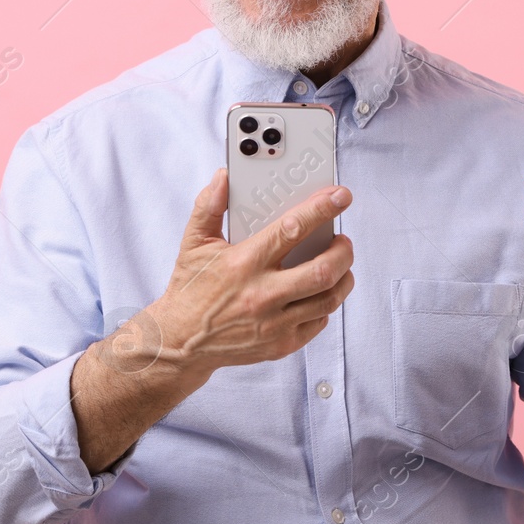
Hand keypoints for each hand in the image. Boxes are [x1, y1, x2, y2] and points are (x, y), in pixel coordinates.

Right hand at [149, 168, 354, 377]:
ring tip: (339, 264)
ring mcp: (274, 324)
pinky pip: (318, 322)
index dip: (321, 209)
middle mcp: (262, 294)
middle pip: (323, 270)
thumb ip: (208, 207)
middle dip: (343, 250)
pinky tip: (319, 292)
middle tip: (342, 240)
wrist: (180, 341)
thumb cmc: (190, 290)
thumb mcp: (193, 244)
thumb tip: (223, 178)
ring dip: (343, 278)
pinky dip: (326, 305)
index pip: (292, 229)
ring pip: (328, 299)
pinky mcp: (281, 345)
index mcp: (244, 263)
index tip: (339, 197)